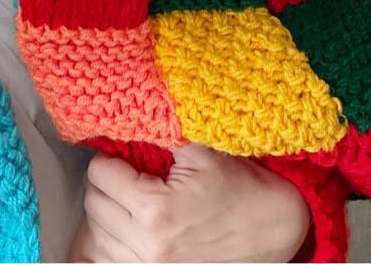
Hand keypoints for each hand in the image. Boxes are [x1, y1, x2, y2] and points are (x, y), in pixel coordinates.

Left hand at [70, 143, 310, 262]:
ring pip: (96, 237)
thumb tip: (119, 121)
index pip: (100, 174)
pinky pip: (110, 261)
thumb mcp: (198, 148)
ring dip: (105, 212)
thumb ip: (154, 133)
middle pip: (94, 205)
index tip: (122, 153)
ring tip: (126, 196)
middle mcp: (148, 246)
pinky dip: (112, 241)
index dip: (109, 157)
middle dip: (105, 182)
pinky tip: (125, 225)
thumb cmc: (240, 185)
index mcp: (155, 210)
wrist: (276, 226)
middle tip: (124, 170)